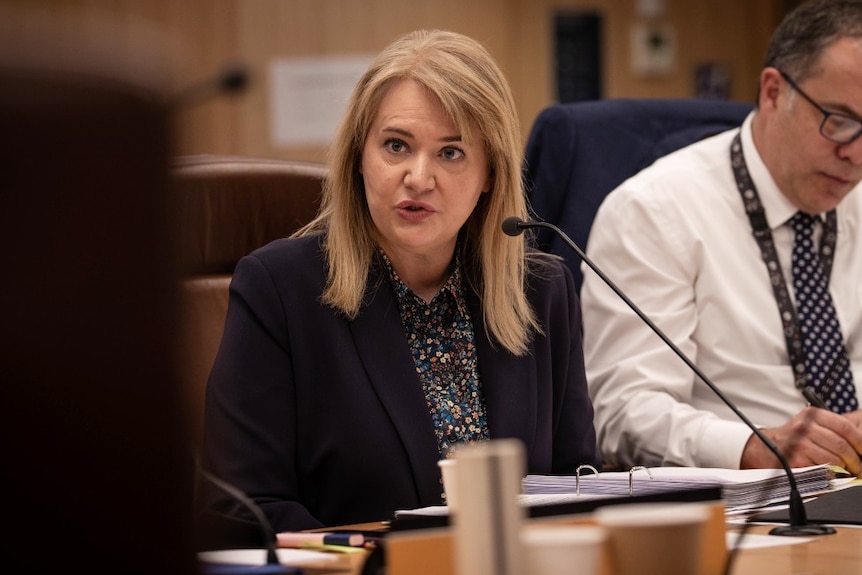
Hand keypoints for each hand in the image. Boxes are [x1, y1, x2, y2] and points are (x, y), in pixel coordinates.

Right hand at [740, 407, 861, 475]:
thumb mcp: (813, 424)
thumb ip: (835, 428)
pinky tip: (827, 473)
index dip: (860, 441)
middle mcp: (805, 426)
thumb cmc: (795, 438)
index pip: (845, 427)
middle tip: (858, 467)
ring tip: (842, 470)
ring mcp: (800, 443)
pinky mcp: (797, 460)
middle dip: (855, 460)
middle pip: (842, 445)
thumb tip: (861, 440)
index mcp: (813, 415)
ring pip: (835, 459)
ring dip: (843, 469)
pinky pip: (823, 470)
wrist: (766, 448)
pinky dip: (830, 475)